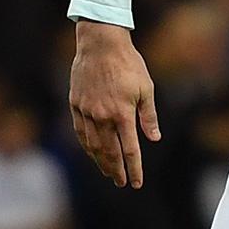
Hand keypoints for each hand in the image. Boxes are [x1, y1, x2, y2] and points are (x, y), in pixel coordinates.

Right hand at [69, 21, 160, 187]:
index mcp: (122, 114)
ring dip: (100, 161)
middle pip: (109, 152)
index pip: (129, 150)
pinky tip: (92, 152)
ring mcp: (86, 111)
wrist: (100, 45)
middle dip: (116, 170)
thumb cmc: (129, 65)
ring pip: (92, 144)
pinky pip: (80, 131)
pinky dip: (86, 145)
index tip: (136, 182)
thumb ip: (148, 116)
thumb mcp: (146, 89)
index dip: (134, 168)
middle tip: (122, 183)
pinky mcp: (75, 104)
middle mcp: (102, 116)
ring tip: (108, 172)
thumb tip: (154, 139)